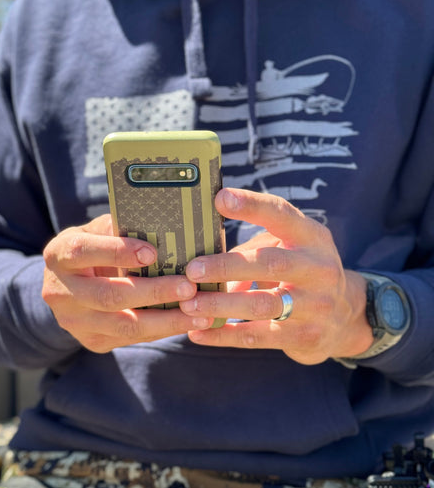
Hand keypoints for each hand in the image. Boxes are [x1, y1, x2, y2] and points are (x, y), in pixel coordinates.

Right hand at [42, 214, 204, 352]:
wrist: (65, 286)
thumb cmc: (91, 249)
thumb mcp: (95, 231)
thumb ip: (118, 228)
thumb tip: (160, 227)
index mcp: (59, 255)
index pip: (83, 252)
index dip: (117, 252)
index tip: (153, 252)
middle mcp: (60, 292)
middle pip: (109, 295)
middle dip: (154, 292)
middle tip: (189, 287)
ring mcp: (74, 322)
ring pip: (124, 325)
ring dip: (166, 321)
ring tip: (199, 313)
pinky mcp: (91, 341)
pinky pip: (131, 338)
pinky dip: (161, 330)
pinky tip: (187, 323)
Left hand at [180, 188, 372, 364]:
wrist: (348, 318)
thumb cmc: (301, 272)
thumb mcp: (289, 249)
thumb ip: (251, 249)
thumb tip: (204, 260)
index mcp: (311, 237)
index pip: (282, 214)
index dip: (251, 206)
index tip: (220, 199)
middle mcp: (319, 268)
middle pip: (270, 263)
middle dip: (227, 266)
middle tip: (192, 270)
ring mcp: (316, 305)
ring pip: (262, 305)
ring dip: (221, 305)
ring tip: (189, 304)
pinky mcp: (306, 337)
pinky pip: (258, 337)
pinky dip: (224, 335)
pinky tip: (197, 333)